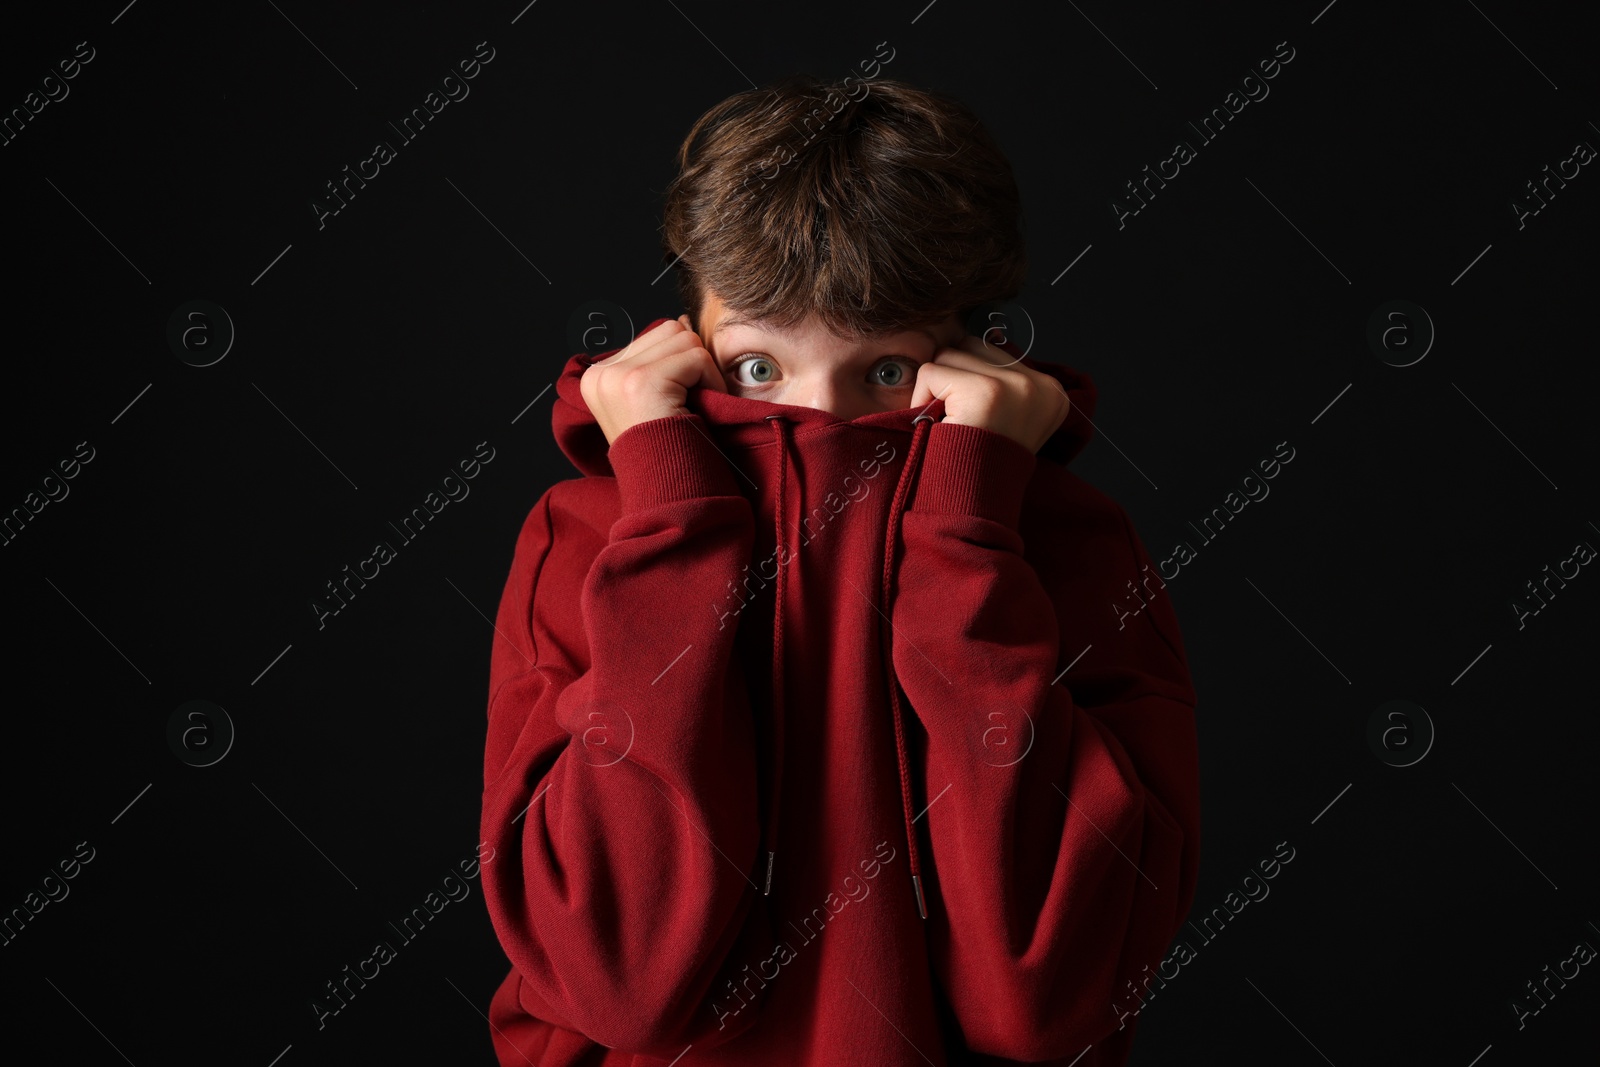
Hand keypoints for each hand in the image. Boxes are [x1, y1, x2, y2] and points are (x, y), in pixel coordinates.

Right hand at [580, 314, 728, 445]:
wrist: (668, 497)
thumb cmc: (670, 453)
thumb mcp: (656, 402)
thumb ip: (660, 360)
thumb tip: (681, 319)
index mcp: (596, 377)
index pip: (654, 336)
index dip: (680, 365)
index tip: (676, 403)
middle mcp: (599, 373)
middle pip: (670, 330)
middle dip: (692, 364)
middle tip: (689, 405)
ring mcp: (617, 376)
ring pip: (684, 337)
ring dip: (702, 372)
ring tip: (692, 408)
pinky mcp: (641, 381)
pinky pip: (697, 356)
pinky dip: (710, 383)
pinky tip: (698, 413)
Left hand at [908, 336, 1070, 453]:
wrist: (974, 506)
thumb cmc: (981, 466)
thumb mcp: (1006, 421)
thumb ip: (997, 382)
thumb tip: (966, 341)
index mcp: (1051, 392)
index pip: (994, 352)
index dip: (968, 380)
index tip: (974, 419)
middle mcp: (1041, 385)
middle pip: (972, 346)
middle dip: (953, 379)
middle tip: (959, 422)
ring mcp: (1014, 386)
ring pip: (949, 355)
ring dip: (937, 389)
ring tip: (951, 425)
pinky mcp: (983, 391)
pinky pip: (930, 372)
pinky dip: (922, 399)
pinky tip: (940, 426)